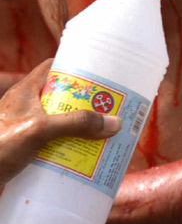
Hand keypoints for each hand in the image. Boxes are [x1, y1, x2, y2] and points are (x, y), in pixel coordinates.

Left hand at [0, 60, 121, 185]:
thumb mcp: (39, 129)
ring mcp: (26, 130)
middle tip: (110, 108)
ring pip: (61, 123)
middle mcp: (26, 108)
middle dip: (86, 103)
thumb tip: (114, 123)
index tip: (100, 73)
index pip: (52, 68)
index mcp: (25, 92)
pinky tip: (86, 157)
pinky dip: (71, 148)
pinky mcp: (27, 151)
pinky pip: (55, 145)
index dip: (75, 66)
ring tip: (105, 133)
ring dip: (81, 129)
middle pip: (62, 98)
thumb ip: (76, 124)